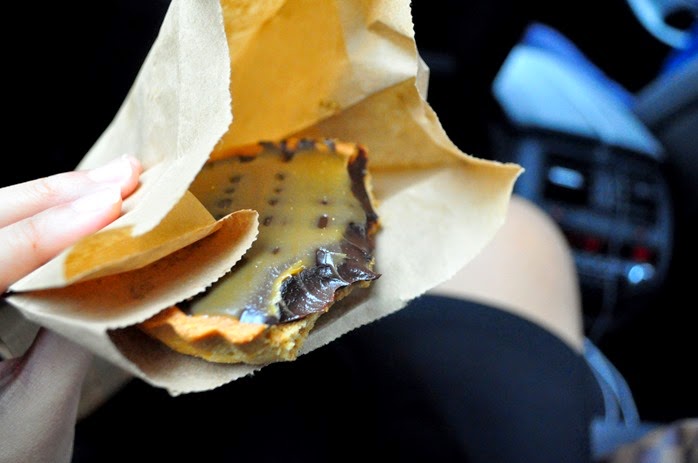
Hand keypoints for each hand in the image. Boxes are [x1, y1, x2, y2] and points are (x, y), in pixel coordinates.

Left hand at [0, 155, 141, 462]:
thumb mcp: (38, 413)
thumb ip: (72, 340)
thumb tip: (119, 268)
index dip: (52, 228)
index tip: (112, 203)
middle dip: (53, 194)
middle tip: (123, 174)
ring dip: (51, 198)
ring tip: (112, 182)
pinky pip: (4, 246)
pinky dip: (46, 222)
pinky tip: (84, 208)